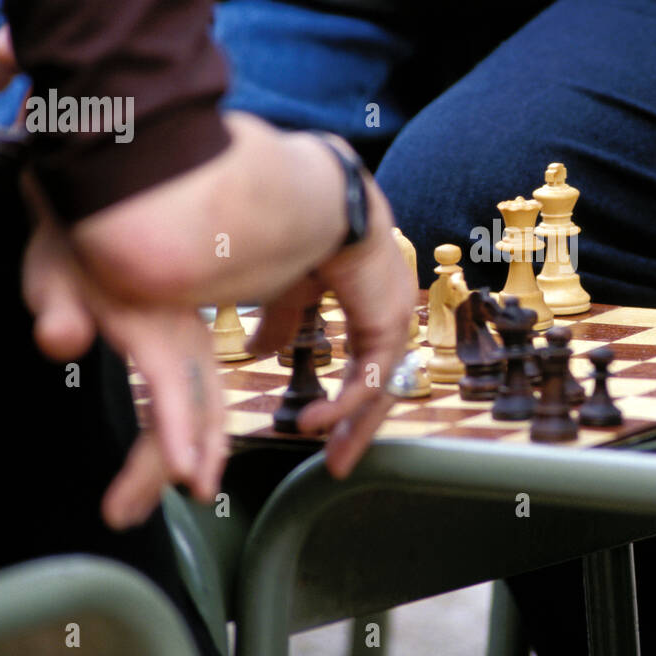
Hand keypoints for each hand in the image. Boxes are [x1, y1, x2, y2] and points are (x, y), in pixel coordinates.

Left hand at [20, 187, 226, 528]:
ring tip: (169, 502)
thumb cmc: (70, 244)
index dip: (177, 431)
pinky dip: (201, 435)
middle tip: (122, 515)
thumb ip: (56, 306)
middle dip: (173, 463)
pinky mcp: (192, 349)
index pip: (172, 382)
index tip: (183, 476)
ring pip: (207, 407)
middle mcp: (186, 334)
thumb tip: (59, 341)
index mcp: (154, 318)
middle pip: (194, 407)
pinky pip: (204, 398)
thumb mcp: (53, 267)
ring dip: (195, 455)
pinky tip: (187, 465)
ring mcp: (195, 342)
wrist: (104, 202)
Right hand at [245, 177, 413, 478]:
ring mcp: (395, 314)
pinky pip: (368, 377)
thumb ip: (279, 321)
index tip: (319, 427)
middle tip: (337, 462)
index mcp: (369, 297)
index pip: (364, 361)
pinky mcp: (388, 320)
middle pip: (379, 382)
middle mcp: (390, 308)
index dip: (344, 397)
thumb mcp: (285, 285)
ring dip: (353, 425)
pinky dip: (341, 404)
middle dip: (357, 426)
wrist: (313, 193)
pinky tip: (312, 422)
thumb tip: (261, 349)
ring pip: (381, 387)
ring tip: (330, 458)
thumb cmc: (298, 226)